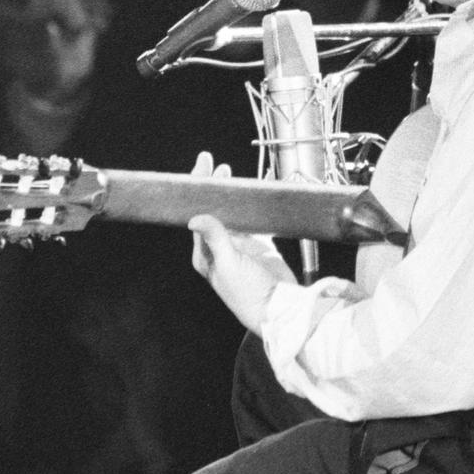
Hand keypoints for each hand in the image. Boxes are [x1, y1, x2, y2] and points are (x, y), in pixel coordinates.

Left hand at [187, 154, 294, 332]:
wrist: (278, 308)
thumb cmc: (249, 294)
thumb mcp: (229, 264)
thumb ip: (215, 239)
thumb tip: (195, 219)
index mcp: (204, 254)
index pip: (198, 214)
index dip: (198, 190)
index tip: (201, 168)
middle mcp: (219, 249)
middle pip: (214, 210)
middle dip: (213, 187)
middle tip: (216, 165)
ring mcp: (239, 246)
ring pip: (233, 213)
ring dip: (232, 193)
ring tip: (231, 173)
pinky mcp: (259, 246)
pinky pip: (255, 220)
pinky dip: (255, 205)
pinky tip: (257, 191)